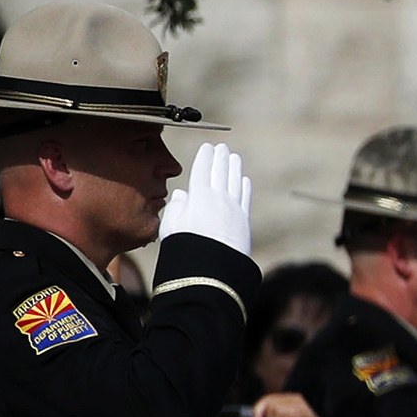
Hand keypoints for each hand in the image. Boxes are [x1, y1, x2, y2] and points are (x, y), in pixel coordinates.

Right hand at [157, 140, 252, 254]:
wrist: (212, 268)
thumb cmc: (186, 248)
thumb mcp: (171, 226)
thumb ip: (177, 207)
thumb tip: (183, 193)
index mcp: (200, 197)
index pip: (203, 171)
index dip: (205, 157)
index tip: (208, 147)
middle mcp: (219, 199)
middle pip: (221, 173)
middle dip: (221, 158)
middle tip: (223, 147)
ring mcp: (234, 209)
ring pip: (235, 182)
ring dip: (235, 168)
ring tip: (234, 157)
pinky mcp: (244, 222)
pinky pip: (245, 199)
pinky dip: (244, 187)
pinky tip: (244, 180)